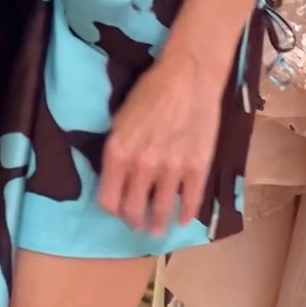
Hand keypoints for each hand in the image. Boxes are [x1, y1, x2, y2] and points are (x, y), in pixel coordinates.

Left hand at [98, 48, 223, 235]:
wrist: (187, 76)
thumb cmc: (150, 89)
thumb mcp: (120, 117)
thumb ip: (118, 148)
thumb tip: (116, 173)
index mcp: (118, 152)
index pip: (108, 199)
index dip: (111, 208)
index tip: (116, 208)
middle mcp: (141, 167)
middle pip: (133, 211)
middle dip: (134, 220)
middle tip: (137, 223)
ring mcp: (171, 171)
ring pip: (160, 212)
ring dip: (158, 224)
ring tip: (157, 229)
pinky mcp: (197, 170)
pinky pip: (190, 202)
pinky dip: (185, 215)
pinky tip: (183, 218)